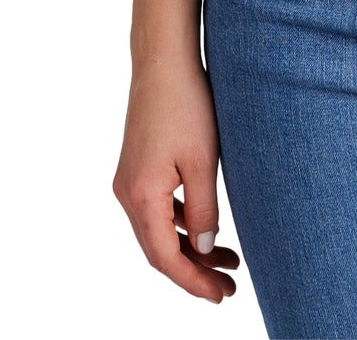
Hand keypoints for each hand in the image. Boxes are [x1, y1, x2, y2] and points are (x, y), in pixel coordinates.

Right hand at [112, 53, 240, 302]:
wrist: (163, 60)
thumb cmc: (187, 104)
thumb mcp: (203, 161)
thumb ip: (204, 209)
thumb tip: (207, 248)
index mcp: (141, 196)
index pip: (166, 258)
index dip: (193, 282)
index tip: (220, 296)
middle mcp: (127, 193)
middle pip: (159, 250)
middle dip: (194, 271)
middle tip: (229, 287)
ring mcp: (129, 181)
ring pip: (158, 231)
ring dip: (190, 248)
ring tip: (228, 261)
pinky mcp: (137, 168)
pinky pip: (157, 210)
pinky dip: (180, 225)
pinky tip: (205, 228)